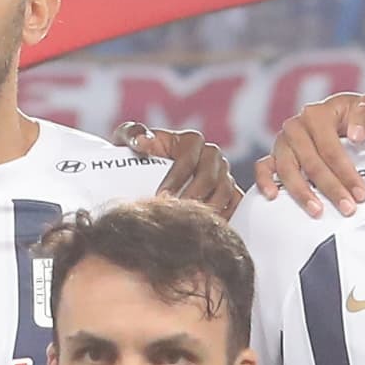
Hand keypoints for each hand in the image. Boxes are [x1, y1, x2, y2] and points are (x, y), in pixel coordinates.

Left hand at [119, 123, 235, 218]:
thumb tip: (143, 141)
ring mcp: (224, 174)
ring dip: (207, 210)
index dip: (175, 179)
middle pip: (210, 177)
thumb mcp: (129, 140)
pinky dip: (224, 216)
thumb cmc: (137, 156)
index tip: (160, 196)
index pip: (187, 159)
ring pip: (224, 192)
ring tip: (189, 226)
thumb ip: (132, 134)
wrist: (144, 175)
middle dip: (191, 198)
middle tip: (176, 216)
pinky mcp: (231, 193)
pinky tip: (204, 231)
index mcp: (192, 140)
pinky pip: (235, 205)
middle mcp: (212, 156)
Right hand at [252, 95, 364, 214]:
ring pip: (287, 169)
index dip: (346, 173)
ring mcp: (282, 142)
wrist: (341, 117)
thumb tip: (356, 135)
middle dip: (330, 188)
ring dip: (302, 192)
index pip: (330, 148)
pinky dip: (265, 181)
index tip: (360, 194)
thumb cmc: (354, 116)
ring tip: (317, 211)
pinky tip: (273, 196)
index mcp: (317, 114)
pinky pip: (263, 168)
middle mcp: (296, 127)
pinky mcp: (273, 155)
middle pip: (311, 162)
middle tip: (347, 208)